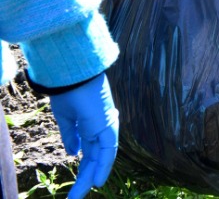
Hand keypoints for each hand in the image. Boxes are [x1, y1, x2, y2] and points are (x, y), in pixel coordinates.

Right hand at [49, 73, 118, 198]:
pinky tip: (96, 182)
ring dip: (90, 178)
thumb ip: (72, 136)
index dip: (84, 169)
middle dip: (85, 179)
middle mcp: (101, 128)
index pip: (90, 153)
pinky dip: (103, 166)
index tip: (78, 185)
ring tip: (79, 196)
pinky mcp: (107, 125)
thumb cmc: (68, 92)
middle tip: (75, 198)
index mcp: (92, 126)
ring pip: (100, 158)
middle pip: (94, 159)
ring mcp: (105, 127)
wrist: (71, 76)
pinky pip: (107, 150)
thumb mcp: (66, 118)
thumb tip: (73, 153)